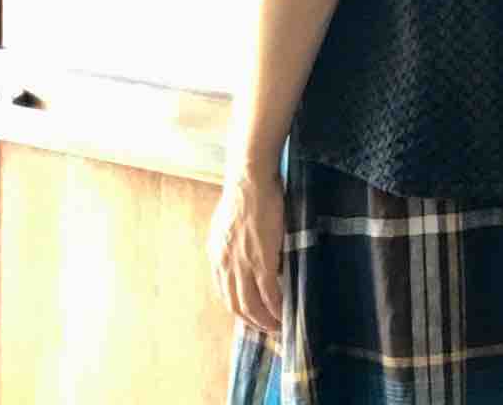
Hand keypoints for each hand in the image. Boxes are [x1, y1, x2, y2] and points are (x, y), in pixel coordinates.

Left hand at [207, 166, 284, 334]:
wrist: (251, 177)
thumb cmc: (246, 191)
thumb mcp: (232, 222)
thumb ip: (235, 242)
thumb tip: (250, 253)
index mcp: (216, 254)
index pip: (224, 292)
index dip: (238, 307)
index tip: (251, 314)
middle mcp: (224, 264)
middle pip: (235, 304)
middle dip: (252, 320)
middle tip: (267, 327)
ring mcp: (242, 264)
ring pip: (251, 305)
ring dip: (265, 320)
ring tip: (278, 326)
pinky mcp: (261, 260)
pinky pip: (269, 294)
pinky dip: (277, 308)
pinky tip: (286, 314)